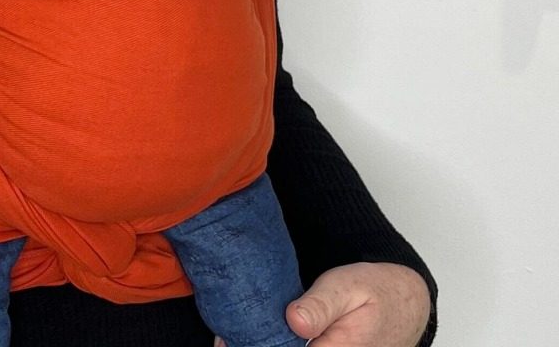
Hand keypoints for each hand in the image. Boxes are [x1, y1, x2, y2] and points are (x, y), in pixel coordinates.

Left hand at [213, 261, 429, 346]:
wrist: (404, 303)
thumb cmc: (374, 291)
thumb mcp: (347, 287)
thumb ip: (320, 305)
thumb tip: (293, 321)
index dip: (255, 346)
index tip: (227, 340)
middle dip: (252, 346)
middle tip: (223, 339)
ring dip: (260, 344)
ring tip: (228, 339)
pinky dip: (273, 343)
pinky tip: (248, 338)